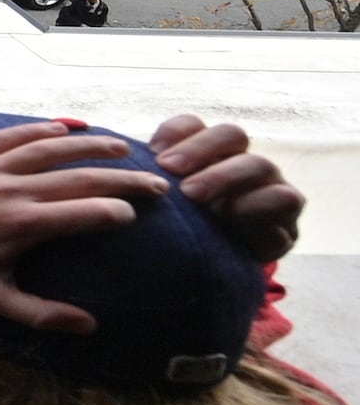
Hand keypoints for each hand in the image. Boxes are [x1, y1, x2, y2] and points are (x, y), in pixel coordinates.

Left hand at [0, 120, 170, 333]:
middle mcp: (13, 189)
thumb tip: (89, 326)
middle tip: (159, 182)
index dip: (118, 213)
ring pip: (52, 147)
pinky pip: (14, 134)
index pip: (87, 213)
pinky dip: (42, 128)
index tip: (138, 216)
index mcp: (22, 224)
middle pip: (81, 177)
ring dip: (92, 144)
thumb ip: (40, 313)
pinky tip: (66, 126)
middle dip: (125, 179)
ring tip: (124, 145)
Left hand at [152, 115, 306, 264]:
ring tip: (195, 198)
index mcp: (208, 155)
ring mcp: (271, 188)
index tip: (153, 153)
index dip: (175, 133)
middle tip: (170, 171)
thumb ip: (148, 185)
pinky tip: (228, 219)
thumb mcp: (161, 210)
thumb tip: (120, 167)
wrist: (212, 279)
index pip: (193, 125)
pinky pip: (285, 200)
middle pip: (232, 133)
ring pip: (261, 164)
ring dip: (225, 176)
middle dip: (200, 149)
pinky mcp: (285, 221)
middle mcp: (242, 164)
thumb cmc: (181, 237)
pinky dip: (256, 206)